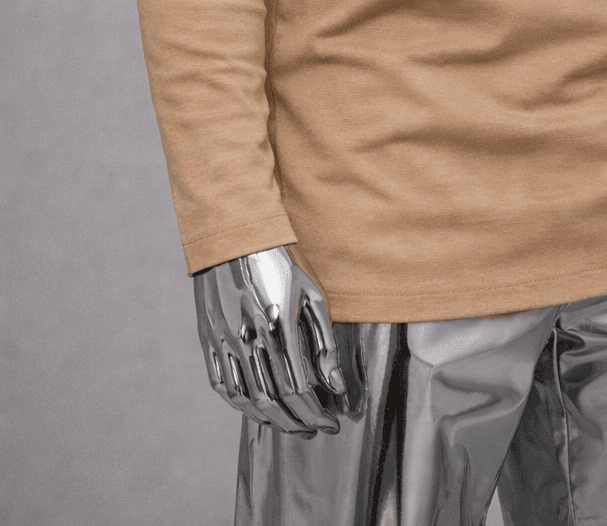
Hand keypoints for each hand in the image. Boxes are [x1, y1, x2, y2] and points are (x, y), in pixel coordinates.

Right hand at [193, 244, 361, 434]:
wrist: (234, 236)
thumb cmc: (282, 262)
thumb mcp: (313, 294)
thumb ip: (325, 343)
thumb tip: (335, 386)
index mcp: (280, 326)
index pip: (300, 389)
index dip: (317, 414)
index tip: (332, 425)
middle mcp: (250, 339)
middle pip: (274, 401)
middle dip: (298, 423)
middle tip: (315, 431)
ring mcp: (225, 342)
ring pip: (247, 399)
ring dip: (272, 421)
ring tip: (292, 426)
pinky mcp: (209, 341)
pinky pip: (223, 386)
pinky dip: (242, 406)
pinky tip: (259, 411)